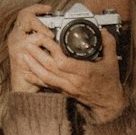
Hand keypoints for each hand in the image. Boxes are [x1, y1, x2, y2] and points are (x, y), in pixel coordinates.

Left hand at [7, 5, 125, 122]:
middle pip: (50, 68)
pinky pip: (47, 85)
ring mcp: (67, 88)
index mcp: (85, 72)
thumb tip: (103, 30)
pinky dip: (35, 79)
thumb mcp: (112, 62)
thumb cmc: (109, 83)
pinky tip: (25, 73)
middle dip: (37, 55)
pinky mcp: (64, 92)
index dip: (52, 50)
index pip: (63, 62)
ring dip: (33, 66)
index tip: (45, 38)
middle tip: (28, 43)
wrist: (107, 104)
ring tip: (23, 55)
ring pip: (46, 77)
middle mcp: (73, 81)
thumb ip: (108, 44)